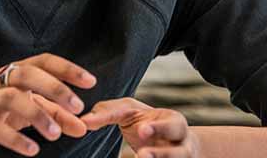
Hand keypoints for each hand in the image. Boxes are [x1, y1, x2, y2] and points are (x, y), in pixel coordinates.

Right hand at [0, 54, 96, 154]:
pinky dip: (15, 139)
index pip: (42, 61)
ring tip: (55, 134)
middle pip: (27, 74)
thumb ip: (54, 116)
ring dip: (37, 114)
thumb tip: (83, 127)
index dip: (66, 68)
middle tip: (78, 106)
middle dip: (54, 88)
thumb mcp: (24, 110)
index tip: (91, 81)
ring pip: (11, 98)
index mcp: (12, 72)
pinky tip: (32, 149)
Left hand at [82, 98, 198, 157]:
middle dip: (162, 153)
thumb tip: (83, 121)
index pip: (167, 123)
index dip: (156, 127)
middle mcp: (182, 145)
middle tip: (143, 155)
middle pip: (180, 151)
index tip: (142, 130)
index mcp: (174, 122)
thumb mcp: (132, 113)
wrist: (173, 145)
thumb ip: (109, 112)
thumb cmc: (147, 125)